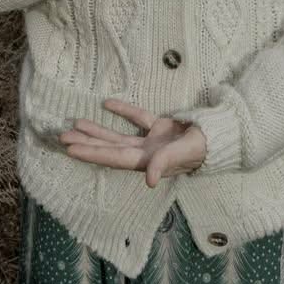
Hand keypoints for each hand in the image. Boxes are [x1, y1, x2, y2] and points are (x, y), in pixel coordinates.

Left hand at [58, 98, 207, 186]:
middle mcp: (144, 153)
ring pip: (118, 135)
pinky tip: (106, 103)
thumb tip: (148, 180)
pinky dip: (123, 111)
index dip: (91, 153)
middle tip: (62, 137)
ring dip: (97, 130)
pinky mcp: (160, 127)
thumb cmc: (203, 148)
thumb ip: (165, 163)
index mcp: (147, 161)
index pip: (113, 157)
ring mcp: (151, 141)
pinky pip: (137, 118)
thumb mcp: (183, 154)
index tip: (70, 148)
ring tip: (75, 123)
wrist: (221, 137)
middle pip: (109, 148)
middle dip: (86, 143)